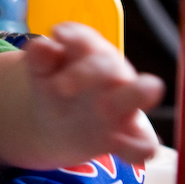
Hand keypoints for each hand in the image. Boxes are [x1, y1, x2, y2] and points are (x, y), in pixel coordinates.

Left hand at [24, 22, 164, 165]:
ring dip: (133, 95)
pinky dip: (136, 146)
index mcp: (90, 54)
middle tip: (60, 87)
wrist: (59, 124)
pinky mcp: (131, 136)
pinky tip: (115, 146)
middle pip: (111, 64)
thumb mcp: (42, 73)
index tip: (57, 37)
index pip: (86, 41)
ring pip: (142, 93)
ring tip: (102, 107)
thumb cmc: (54, 87)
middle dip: (91, 71)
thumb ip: (40, 59)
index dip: (74, 38)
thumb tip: (42, 44)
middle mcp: (113, 75)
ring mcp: (124, 105)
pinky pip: (144, 143)